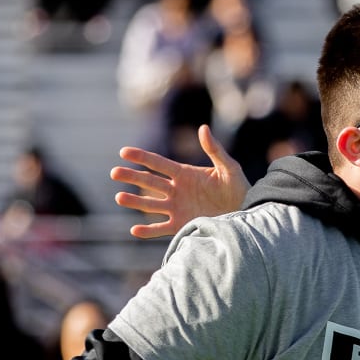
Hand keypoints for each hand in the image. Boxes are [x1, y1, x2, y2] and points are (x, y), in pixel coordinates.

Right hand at [110, 124, 250, 238]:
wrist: (244, 212)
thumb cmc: (238, 188)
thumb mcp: (228, 168)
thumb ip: (214, 150)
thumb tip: (203, 128)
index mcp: (184, 174)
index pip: (158, 163)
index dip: (142, 157)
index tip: (123, 152)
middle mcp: (176, 190)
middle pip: (149, 182)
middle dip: (132, 176)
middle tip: (114, 172)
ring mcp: (177, 208)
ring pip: (151, 204)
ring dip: (135, 201)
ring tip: (120, 197)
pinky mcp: (182, 225)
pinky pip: (161, 228)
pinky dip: (148, 231)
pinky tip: (134, 230)